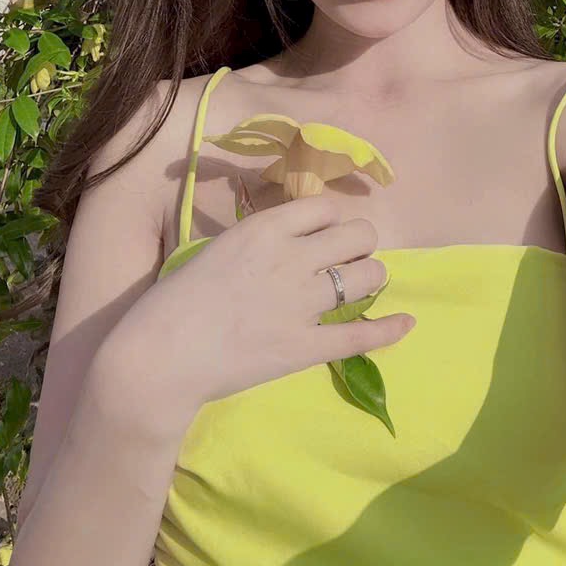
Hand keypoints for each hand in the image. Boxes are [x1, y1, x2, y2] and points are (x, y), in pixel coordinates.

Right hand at [100, 194, 414, 422]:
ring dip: (371, 276)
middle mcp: (292, 258)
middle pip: (358, 234)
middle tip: (349, 257)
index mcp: (265, 229)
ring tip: (365, 283)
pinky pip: (360, 334)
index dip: (331, 220)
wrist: (158, 358)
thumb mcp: (217, 249)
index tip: (328, 233)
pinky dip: (388, 329)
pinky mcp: (305, 347)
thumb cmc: (173, 302)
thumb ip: (258, 242)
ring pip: (366, 275)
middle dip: (360, 243)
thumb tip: (287, 241)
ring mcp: (301, 304)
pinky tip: (407, 322)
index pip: (325, 208)